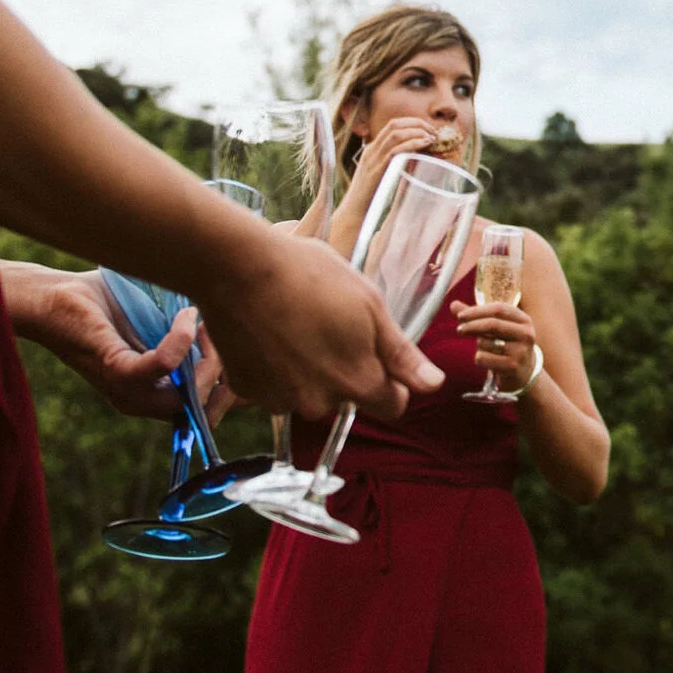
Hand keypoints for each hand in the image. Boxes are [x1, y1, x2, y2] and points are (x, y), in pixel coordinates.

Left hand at [1, 260, 221, 419]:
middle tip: (219, 327)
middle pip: (210, 406)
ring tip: (200, 318)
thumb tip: (239, 321)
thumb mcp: (160, 321)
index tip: (244, 345)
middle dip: (229, 368)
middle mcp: (144, 401)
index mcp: (156, 394)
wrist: (52, 297)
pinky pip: (163, 367)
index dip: (239, 385)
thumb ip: (192, 332)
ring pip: (192, 393)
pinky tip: (185, 316)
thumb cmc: (106, 304)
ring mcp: (129, 391)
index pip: (213, 409)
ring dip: (209, 353)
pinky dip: (182, 340)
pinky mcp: (116, 371)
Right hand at [199, 232, 443, 421]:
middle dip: (345, 370)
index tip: (377, 351)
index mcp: (357, 383)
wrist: (239, 267)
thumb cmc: (311, 276)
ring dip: (308, 371)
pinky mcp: (246, 390)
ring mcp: (278, 400)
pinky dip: (274, 369)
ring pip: (308, 393)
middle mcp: (318, 403)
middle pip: (347, 397)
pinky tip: (270, 333)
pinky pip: (272, 387)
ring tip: (297, 325)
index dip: (393, 381)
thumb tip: (434, 385)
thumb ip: (401, 354)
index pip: (392, 405)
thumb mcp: (370, 306)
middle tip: (331, 324)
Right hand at [324, 117, 455, 258]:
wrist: (354, 211)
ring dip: (416, 132)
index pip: (392, 125)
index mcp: (373, 149)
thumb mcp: (382, 174)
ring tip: (431, 137)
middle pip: (394, 125)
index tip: (428, 129)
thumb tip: (417, 159)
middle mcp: (372, 150)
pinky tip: (423, 144)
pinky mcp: (377, 170)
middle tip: (433, 131)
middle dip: (417, 123)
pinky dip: (411, 144)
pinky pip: (394, 151)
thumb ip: (395, 164)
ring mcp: (373, 159)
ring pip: (395, 134)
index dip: (412, 122)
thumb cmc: (371, 195)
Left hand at [452, 297, 539, 388]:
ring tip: (487, 350)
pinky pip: (483, 358)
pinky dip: (479, 359)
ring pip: (485, 343)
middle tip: (459, 329)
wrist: (524, 373)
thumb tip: (453, 304)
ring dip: (478, 346)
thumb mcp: (496, 328)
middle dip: (472, 325)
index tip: (460, 315)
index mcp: (524, 320)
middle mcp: (526, 334)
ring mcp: (520, 352)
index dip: (477, 311)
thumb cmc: (506, 345)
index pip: (499, 308)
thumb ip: (476, 316)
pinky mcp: (512, 367)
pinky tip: (488, 362)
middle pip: (493, 324)